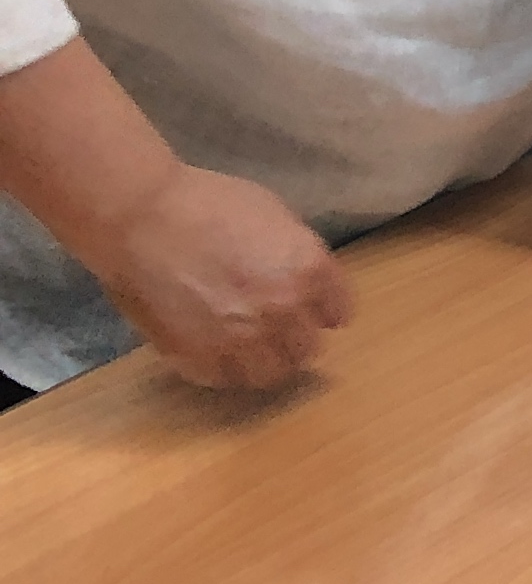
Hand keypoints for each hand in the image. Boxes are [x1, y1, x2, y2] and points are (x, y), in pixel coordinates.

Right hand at [97, 161, 353, 389]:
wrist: (140, 216)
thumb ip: (300, 257)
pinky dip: (223, 370)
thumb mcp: (276, 217)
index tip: (313, 311)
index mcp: (308, 271)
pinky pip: (224, 379)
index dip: (323, 310)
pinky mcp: (197, 356)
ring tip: (248, 348)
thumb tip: (311, 286)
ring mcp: (240, 339)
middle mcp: (282, 310)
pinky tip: (215, 352)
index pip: (338, 312)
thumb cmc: (208, 203)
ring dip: (263, 361)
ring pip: (270, 374)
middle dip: (295, 338)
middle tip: (277, 330)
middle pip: (307, 349)